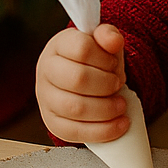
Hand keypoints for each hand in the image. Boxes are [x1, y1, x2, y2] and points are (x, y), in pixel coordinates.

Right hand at [34, 24, 129, 142]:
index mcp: (58, 46)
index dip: (104, 58)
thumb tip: (113, 40)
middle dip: (107, 85)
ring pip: (76, 108)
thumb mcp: (103, 44)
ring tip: (121, 105)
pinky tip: (119, 124)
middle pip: (78, 79)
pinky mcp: (52, 122)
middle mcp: (46, 70)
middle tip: (118, 84)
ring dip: (106, 109)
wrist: (83, 80)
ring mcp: (46, 98)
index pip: (81, 48)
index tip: (113, 63)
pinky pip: (75, 132)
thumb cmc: (92, 62)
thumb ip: (109, 36)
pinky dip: (102, 131)